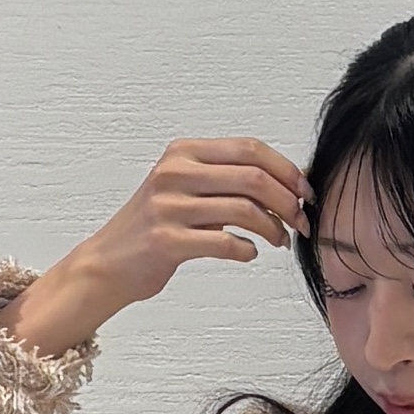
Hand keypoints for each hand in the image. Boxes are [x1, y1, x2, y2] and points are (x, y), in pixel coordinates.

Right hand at [19, 136, 313, 348]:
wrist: (108, 264)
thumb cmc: (155, 229)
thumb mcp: (185, 190)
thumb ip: (225, 182)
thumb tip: (284, 183)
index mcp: (184, 152)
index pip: (249, 149)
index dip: (285, 170)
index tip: (305, 192)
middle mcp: (176, 172)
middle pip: (252, 177)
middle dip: (287, 201)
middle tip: (301, 223)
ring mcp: (169, 206)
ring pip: (243, 210)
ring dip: (272, 229)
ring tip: (279, 242)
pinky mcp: (167, 241)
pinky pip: (223, 243)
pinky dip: (245, 250)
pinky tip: (249, 254)